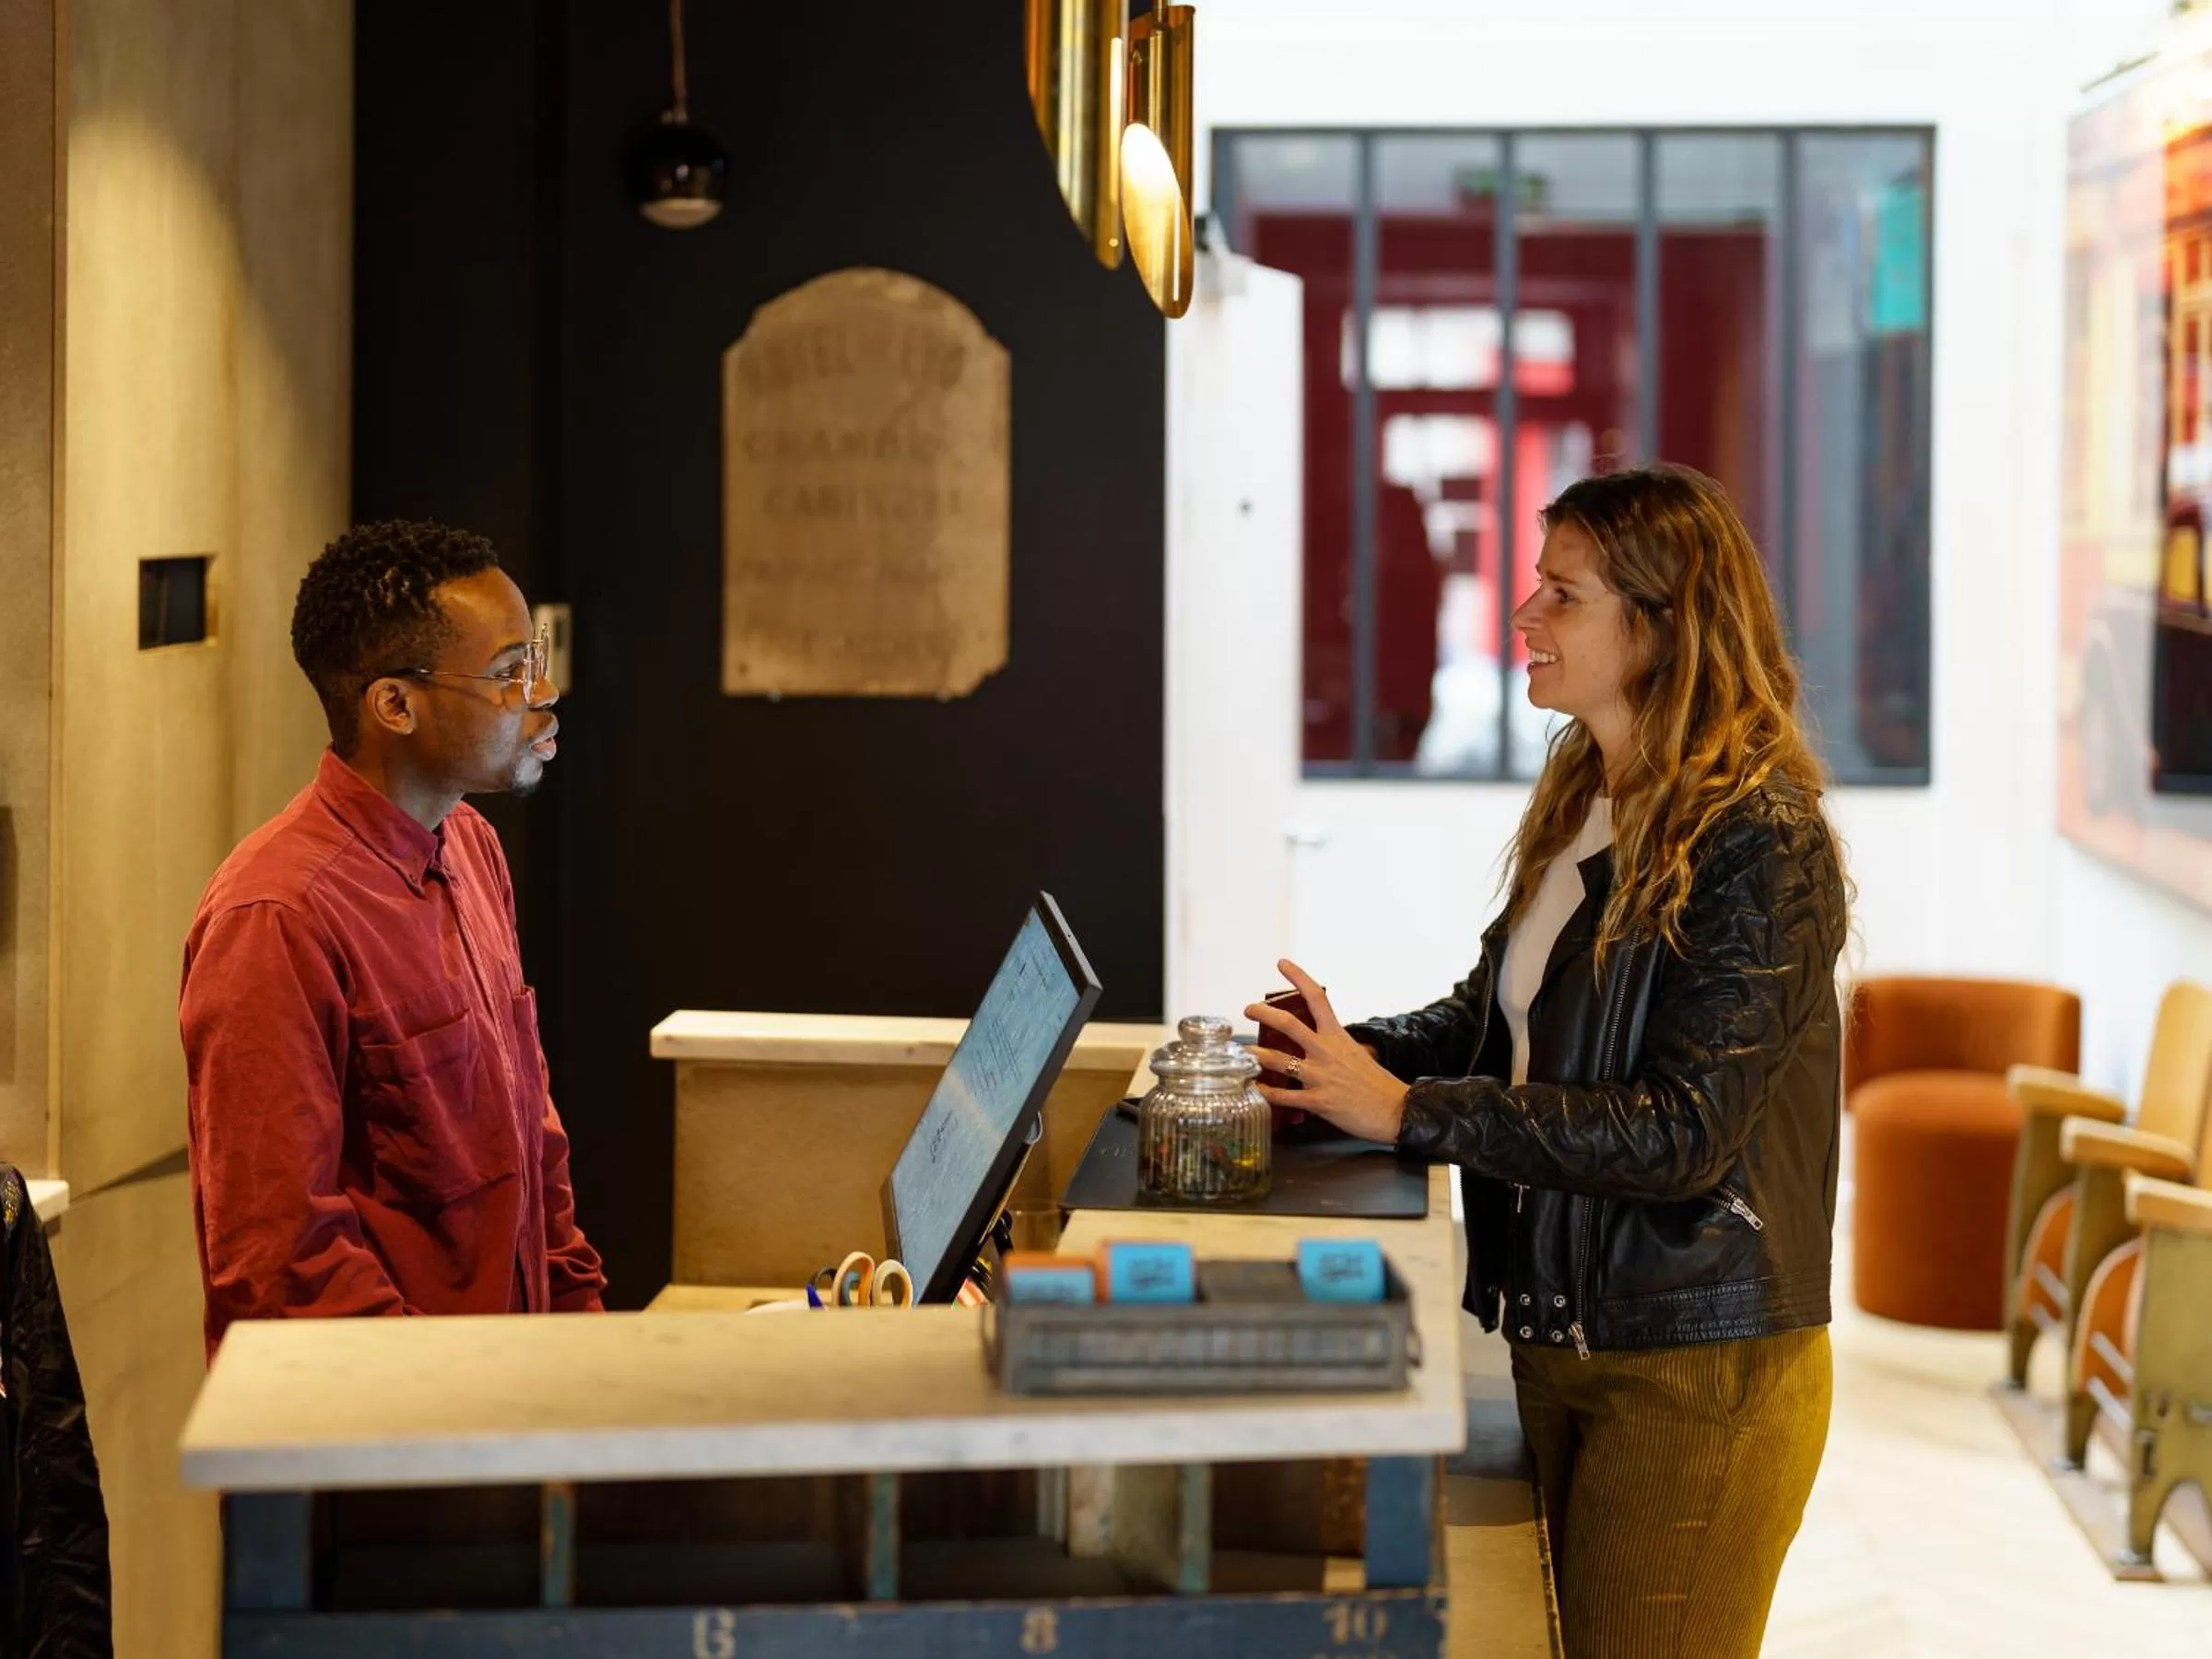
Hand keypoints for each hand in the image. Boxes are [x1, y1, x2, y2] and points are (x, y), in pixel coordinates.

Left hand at [1244, 959, 1408, 1144]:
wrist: (1396, 1110)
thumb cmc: (1376, 1084)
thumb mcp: (1355, 1054)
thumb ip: (1333, 1047)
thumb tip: (1314, 1045)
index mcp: (1337, 1036)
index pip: (1317, 998)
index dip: (1298, 977)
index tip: (1282, 964)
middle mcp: (1326, 1051)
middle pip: (1288, 1024)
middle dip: (1263, 1012)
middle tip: (1248, 1008)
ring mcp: (1321, 1076)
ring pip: (1279, 1061)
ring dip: (1256, 1055)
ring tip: (1241, 1053)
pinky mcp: (1319, 1101)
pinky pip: (1285, 1096)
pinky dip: (1266, 1093)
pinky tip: (1254, 1089)